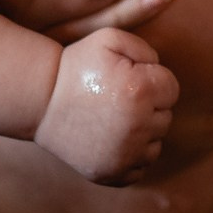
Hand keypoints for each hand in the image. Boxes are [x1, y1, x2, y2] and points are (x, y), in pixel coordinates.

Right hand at [34, 29, 178, 185]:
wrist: (41, 101)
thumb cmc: (77, 66)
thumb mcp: (109, 39)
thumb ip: (145, 49)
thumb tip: (160, 71)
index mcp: (142, 91)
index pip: (172, 90)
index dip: (152, 81)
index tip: (130, 80)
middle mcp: (137, 126)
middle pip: (165, 117)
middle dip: (148, 106)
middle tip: (118, 99)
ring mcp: (124, 154)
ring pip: (155, 145)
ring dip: (142, 133)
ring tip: (115, 119)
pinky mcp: (111, 174)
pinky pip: (139, 169)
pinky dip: (130, 157)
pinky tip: (112, 139)